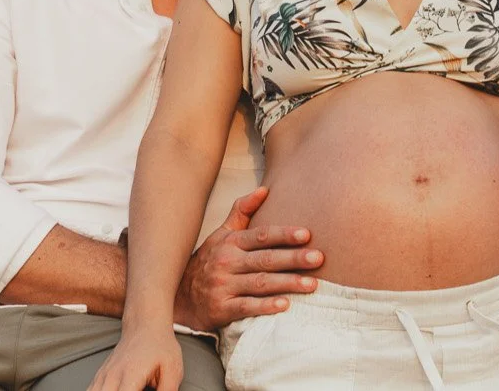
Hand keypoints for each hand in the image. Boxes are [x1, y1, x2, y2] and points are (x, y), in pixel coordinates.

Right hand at [92, 325, 183, 390]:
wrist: (145, 325)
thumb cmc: (159, 345)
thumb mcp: (173, 368)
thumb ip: (167, 390)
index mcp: (131, 375)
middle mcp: (113, 376)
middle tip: (136, 390)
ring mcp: (104, 375)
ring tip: (124, 390)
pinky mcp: (100, 375)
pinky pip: (91, 390)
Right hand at [174, 186, 322, 330]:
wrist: (179, 295)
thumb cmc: (209, 261)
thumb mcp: (221, 234)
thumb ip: (242, 211)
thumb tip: (265, 190)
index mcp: (230, 243)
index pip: (260, 236)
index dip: (283, 234)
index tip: (306, 234)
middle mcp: (227, 262)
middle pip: (265, 259)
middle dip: (293, 258)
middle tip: (319, 258)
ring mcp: (224, 286)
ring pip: (260, 283)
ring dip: (288, 283)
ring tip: (312, 284)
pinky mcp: (221, 309)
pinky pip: (246, 307)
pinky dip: (265, 307)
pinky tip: (285, 305)